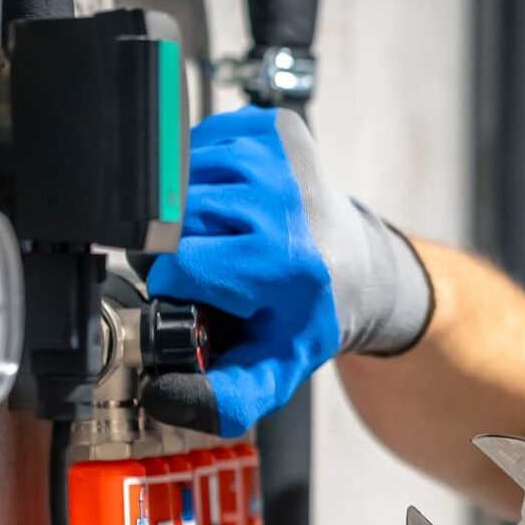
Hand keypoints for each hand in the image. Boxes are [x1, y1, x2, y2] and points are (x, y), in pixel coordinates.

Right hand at [145, 106, 432, 435]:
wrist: (361, 270)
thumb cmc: (309, 317)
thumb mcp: (273, 369)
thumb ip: (223, 399)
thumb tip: (163, 397)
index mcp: (284, 262)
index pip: (178, 265)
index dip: (172, 284)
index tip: (194, 295)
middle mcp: (284, 200)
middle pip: (174, 219)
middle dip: (176, 248)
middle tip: (211, 268)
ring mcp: (278, 155)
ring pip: (180, 177)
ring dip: (187, 210)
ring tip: (223, 237)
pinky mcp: (272, 126)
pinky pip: (199, 144)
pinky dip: (202, 174)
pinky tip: (232, 203)